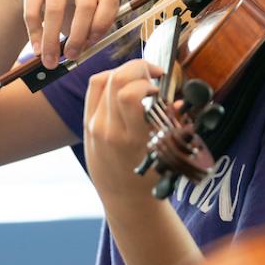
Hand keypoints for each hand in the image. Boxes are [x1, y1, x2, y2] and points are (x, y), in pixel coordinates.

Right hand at [13, 0, 119, 68]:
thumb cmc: (68, 1)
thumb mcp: (84, 11)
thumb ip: (87, 31)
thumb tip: (77, 55)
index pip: (110, 1)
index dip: (102, 25)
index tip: (91, 45)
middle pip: (85, 6)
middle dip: (78, 37)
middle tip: (71, 57)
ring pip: (55, 9)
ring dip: (51, 40)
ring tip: (49, 59)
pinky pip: (33, 10)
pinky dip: (35, 33)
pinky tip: (37, 48)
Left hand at [83, 59, 164, 205]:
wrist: (123, 197)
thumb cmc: (148, 177)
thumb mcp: (163, 153)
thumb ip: (169, 124)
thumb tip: (178, 99)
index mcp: (131, 139)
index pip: (128, 95)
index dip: (146, 81)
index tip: (160, 85)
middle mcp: (108, 130)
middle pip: (116, 79)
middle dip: (138, 67)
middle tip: (154, 74)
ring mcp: (94, 125)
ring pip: (103, 79)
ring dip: (125, 71)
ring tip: (142, 79)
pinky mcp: (87, 122)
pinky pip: (94, 87)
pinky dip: (110, 77)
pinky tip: (126, 83)